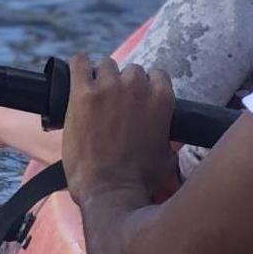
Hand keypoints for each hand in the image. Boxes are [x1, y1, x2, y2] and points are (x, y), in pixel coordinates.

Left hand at [61, 54, 177, 205]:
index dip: (146, 88)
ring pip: (106, 65)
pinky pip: (79, 63)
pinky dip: (79, 68)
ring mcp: (108, 87)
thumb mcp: (168, 157)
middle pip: (131, 70)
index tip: (138, 101)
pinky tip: (79, 79)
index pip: (157, 75)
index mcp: (162, 98)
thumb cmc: (141, 180)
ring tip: (95, 97)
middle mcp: (137, 85)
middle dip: (124, 85)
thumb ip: (170, 138)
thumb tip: (173, 138)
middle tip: (115, 105)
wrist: (110, 190)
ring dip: (102, 78)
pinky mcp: (82, 93)